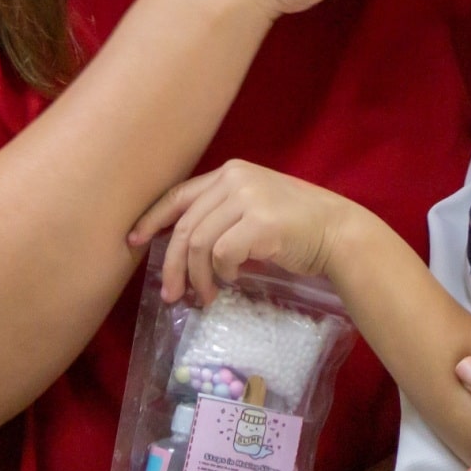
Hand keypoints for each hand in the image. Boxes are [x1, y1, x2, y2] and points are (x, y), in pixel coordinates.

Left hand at [128, 160, 363, 302]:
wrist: (337, 232)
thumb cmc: (294, 228)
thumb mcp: (252, 210)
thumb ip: (220, 216)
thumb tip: (179, 248)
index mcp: (229, 173)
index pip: (178, 195)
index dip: (152, 220)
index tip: (133, 242)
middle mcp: (235, 179)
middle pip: (186, 227)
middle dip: (173, 266)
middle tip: (172, 296)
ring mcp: (249, 198)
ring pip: (199, 244)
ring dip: (198, 278)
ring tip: (206, 296)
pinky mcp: (261, 222)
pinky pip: (223, 254)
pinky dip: (223, 273)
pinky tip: (235, 280)